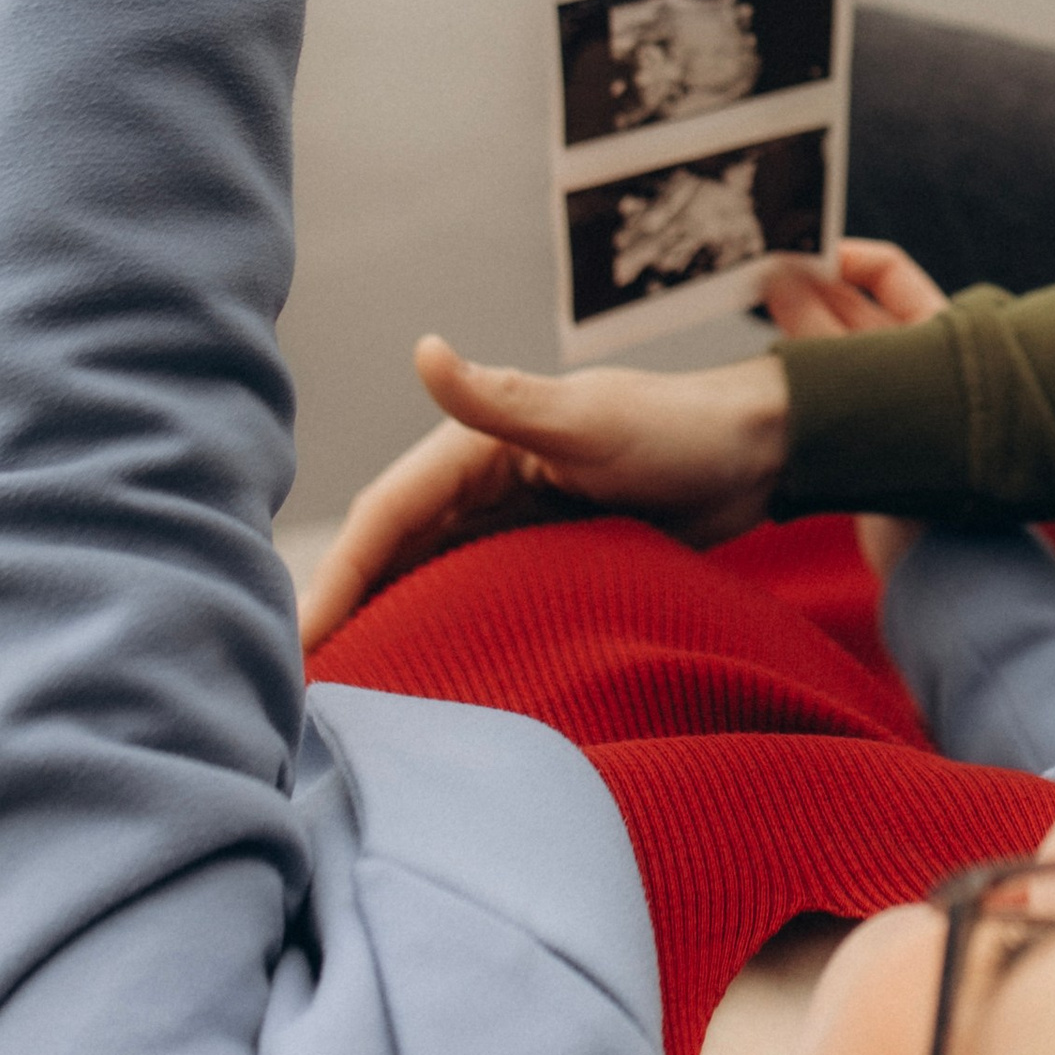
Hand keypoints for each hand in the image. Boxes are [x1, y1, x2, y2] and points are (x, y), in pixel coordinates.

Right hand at [297, 329, 788, 649]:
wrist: (761, 451)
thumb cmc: (681, 428)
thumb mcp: (590, 420)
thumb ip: (504, 398)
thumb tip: (424, 352)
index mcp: (476, 448)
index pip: (386, 518)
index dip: (336, 579)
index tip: (298, 644)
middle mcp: (479, 483)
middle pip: (391, 555)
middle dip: (340, 611)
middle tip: (293, 690)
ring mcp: (509, 521)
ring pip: (423, 579)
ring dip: (381, 625)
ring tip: (339, 703)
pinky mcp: (540, 553)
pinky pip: (471, 595)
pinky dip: (436, 629)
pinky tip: (419, 679)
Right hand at [750, 245, 948, 577]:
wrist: (940, 557)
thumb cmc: (927, 461)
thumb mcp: (868, 377)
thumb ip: (820, 330)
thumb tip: (780, 277)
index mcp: (939, 333)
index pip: (888, 274)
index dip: (842, 258)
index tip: (791, 258)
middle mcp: (917, 362)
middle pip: (856, 311)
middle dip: (808, 293)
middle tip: (757, 287)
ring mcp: (893, 405)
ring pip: (836, 353)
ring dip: (797, 337)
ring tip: (754, 328)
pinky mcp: (870, 444)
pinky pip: (828, 395)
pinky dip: (799, 382)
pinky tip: (764, 381)